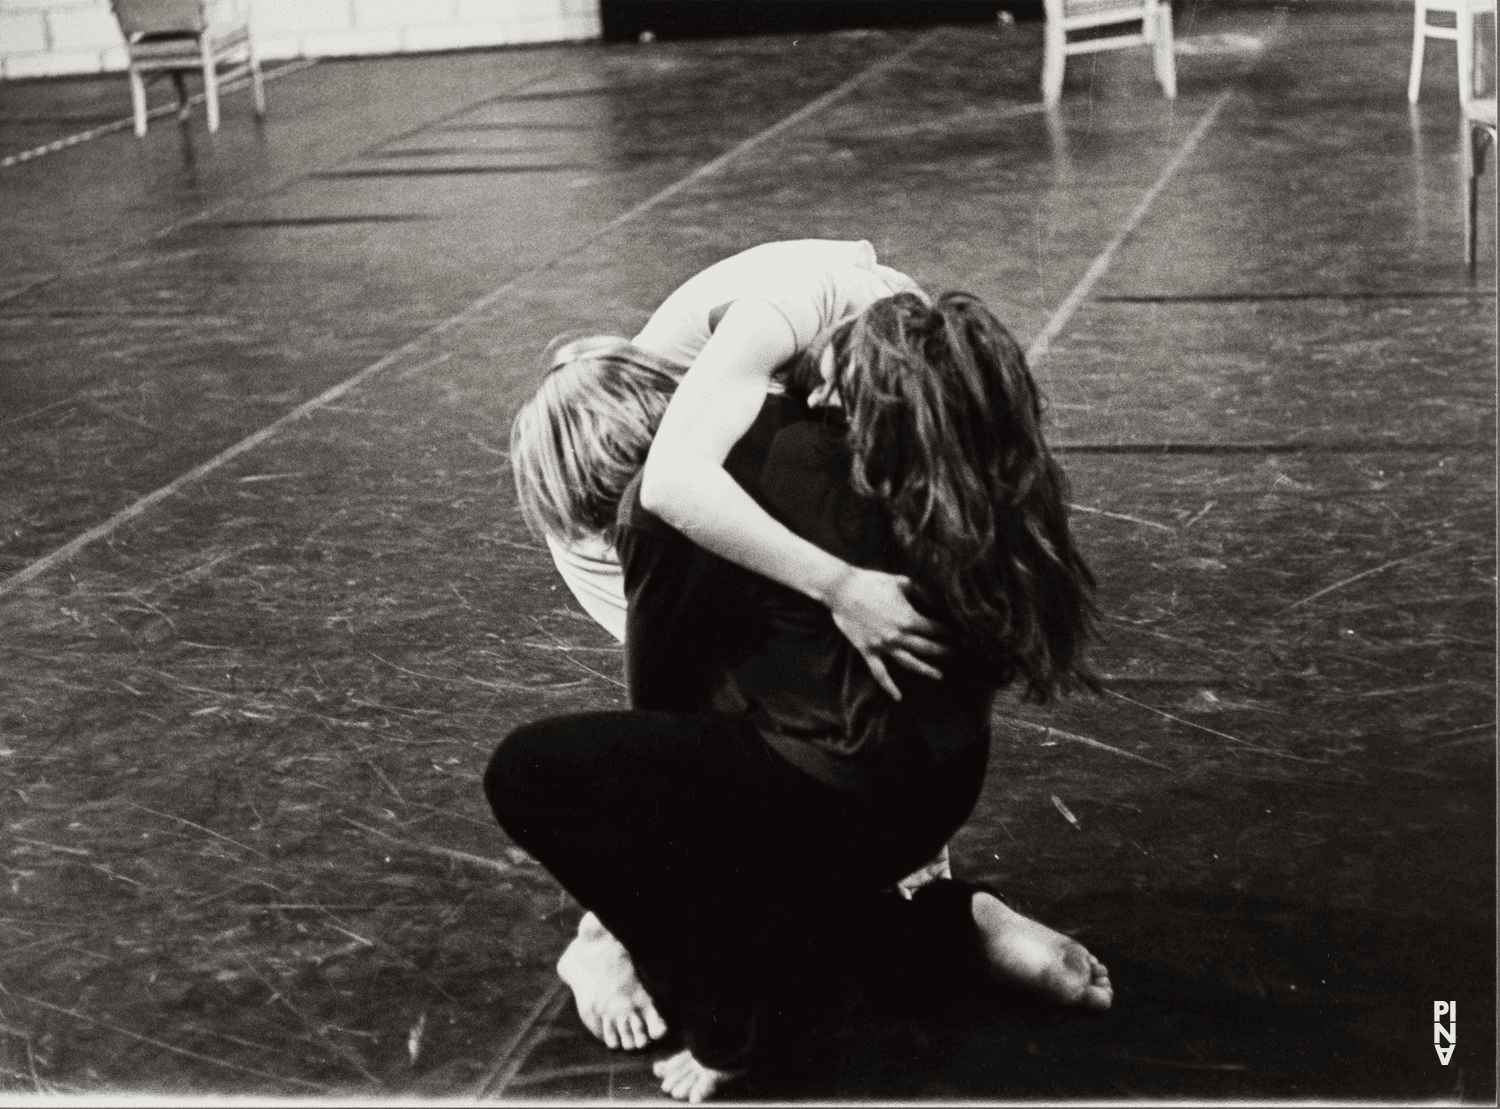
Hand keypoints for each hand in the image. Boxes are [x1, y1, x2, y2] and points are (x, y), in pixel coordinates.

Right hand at [826, 567, 950, 699]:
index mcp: (908, 618)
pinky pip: (880, 673)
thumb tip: (934, 599)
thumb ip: (920, 591)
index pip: (934, 629)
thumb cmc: (871, 582)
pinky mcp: (868, 651)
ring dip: (926, 670)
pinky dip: (889, 686)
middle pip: (927, 648)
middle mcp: (898, 635)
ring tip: (940, 676)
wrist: (842, 589)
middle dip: (943, 651)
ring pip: (910, 663)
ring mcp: (883, 646)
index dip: (948, 631)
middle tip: (956, 653)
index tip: (958, 634)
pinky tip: (898, 697)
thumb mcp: (901, 582)